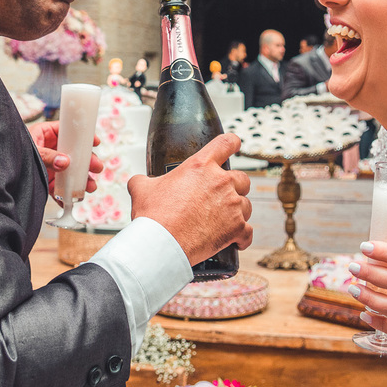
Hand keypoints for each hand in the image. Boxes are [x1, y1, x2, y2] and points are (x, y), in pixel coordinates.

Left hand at [28, 121, 103, 196]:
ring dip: (81, 180)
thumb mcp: (32, 151)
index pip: (68, 132)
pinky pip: (58, 187)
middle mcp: (50, 149)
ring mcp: (49, 166)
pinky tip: (71, 200)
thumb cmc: (10, 152)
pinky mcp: (45, 181)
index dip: (83, 136)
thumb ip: (47, 156)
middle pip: (74, 154)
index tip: (95, 142)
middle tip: (97, 168)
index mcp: (45, 134)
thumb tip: (65, 162)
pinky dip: (65, 195)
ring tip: (89, 187)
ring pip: (69, 172)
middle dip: (87, 162)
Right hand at [127, 133, 252, 265]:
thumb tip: (138, 181)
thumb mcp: (141, 189)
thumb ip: (144, 180)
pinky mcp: (236, 228)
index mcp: (201, 166)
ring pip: (247, 206)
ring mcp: (231, 205)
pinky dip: (241, 237)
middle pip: (243, 178)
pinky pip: (247, 233)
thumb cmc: (153, 215)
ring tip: (223, 222)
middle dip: (236, 187)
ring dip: (238, 213)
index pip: (226, 143)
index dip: (232, 143)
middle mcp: (221, 182)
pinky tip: (234, 242)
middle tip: (222, 197)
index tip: (235, 145)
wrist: (161, 243)